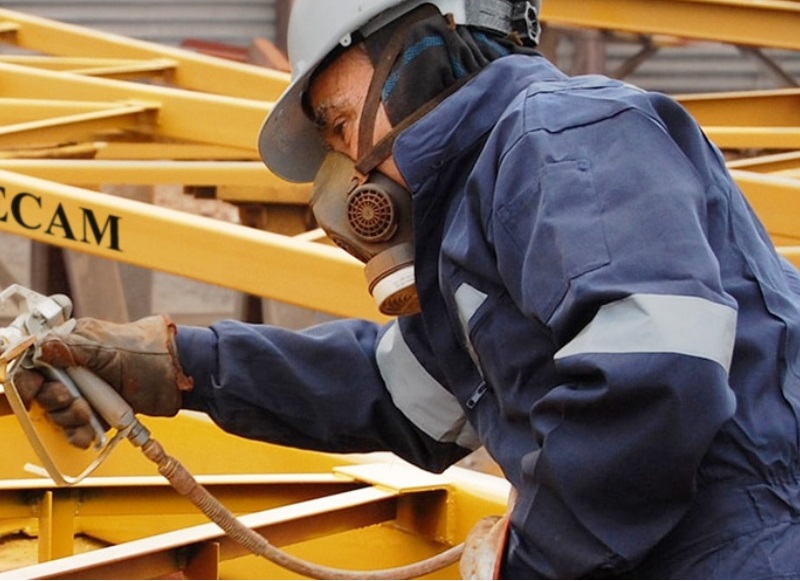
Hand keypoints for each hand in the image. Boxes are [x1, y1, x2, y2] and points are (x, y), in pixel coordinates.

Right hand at [12, 315, 193, 448]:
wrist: (181, 376)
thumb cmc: (151, 355)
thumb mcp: (109, 349)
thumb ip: (71, 349)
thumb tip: (39, 347)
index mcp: (75, 344)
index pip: (36, 362)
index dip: (30, 379)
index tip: (33, 392)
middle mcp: (77, 366)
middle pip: (44, 391)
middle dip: (54, 402)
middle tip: (73, 402)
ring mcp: (89, 389)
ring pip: (59, 412)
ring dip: (69, 419)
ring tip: (88, 416)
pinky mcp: (100, 410)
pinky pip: (79, 426)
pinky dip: (81, 433)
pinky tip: (90, 435)